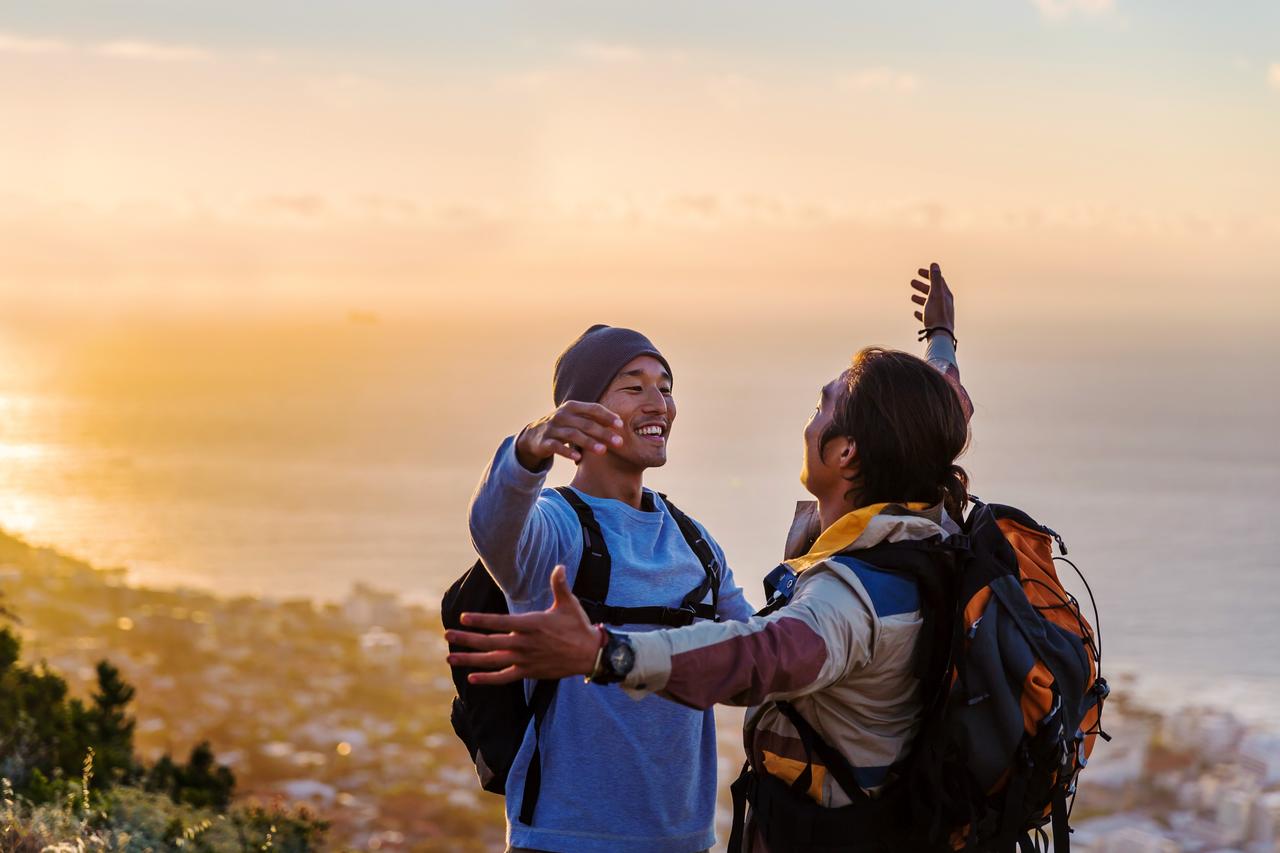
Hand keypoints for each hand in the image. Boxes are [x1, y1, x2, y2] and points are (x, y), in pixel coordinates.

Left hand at [444, 566, 601, 684]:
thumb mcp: (568, 604)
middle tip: (447, 635)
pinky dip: (487, 679)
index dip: (481, 620)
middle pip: (490, 642)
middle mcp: (525, 643)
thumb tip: (559, 566)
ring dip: (470, 659)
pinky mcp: (528, 672)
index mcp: (532, 624)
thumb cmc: (578, 626)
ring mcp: (525, 659)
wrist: (589, 654)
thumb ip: (559, 585)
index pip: (501, 622)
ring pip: (492, 661)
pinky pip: (504, 677)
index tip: (463, 617)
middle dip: (466, 639)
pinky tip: (471, 678)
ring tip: (450, 657)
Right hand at [515, 402, 624, 469]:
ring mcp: (552, 428)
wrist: (533, 436)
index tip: (620, 425)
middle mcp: (562, 415)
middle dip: (604, 433)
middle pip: (586, 423)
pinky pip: (557, 446)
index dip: (607, 416)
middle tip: (619, 443)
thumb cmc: (563, 426)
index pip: (593, 408)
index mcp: (572, 407)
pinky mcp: (544, 442)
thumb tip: (620, 425)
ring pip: (573, 434)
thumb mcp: (576, 419)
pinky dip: (567, 451)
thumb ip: (593, 420)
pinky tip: (578, 457)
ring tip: (603, 451)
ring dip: (589, 442)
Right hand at [910, 262, 955, 333]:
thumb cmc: (937, 315)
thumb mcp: (935, 294)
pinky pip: (928, 315)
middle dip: (923, 286)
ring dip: (921, 298)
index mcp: (946, 295)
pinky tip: (916, 313)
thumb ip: (935, 279)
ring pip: (930, 303)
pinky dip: (922, 312)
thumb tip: (934, 264)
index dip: (929, 274)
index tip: (918, 272)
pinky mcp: (936, 324)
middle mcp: (945, 304)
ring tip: (912, 297)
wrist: (940, 335)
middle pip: (933, 291)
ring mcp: (941, 314)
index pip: (938, 280)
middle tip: (911, 283)